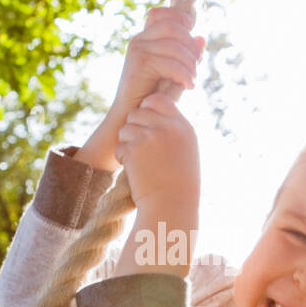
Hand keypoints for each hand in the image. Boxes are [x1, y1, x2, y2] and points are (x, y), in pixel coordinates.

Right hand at [107, 6, 204, 133]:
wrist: (130, 117)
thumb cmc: (153, 97)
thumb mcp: (174, 74)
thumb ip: (187, 56)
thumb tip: (202, 37)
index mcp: (146, 39)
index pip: (162, 13)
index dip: (181, 18)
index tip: (194, 36)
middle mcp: (140, 40)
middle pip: (173, 26)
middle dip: (191, 46)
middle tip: (197, 66)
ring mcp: (138, 49)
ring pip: (174, 45)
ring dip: (190, 64)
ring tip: (193, 80)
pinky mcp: (139, 63)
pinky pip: (170, 62)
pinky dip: (184, 75)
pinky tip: (188, 86)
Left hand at [114, 92, 199, 209]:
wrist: (172, 206)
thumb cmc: (179, 183)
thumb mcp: (186, 150)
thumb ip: (173, 129)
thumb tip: (153, 111)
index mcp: (183, 126)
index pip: (158, 100)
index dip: (147, 109)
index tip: (147, 126)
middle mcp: (168, 127)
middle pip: (137, 112)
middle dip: (134, 128)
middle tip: (141, 149)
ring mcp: (150, 137)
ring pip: (125, 129)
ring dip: (127, 144)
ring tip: (141, 163)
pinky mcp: (134, 150)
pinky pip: (119, 147)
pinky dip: (123, 159)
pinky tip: (136, 172)